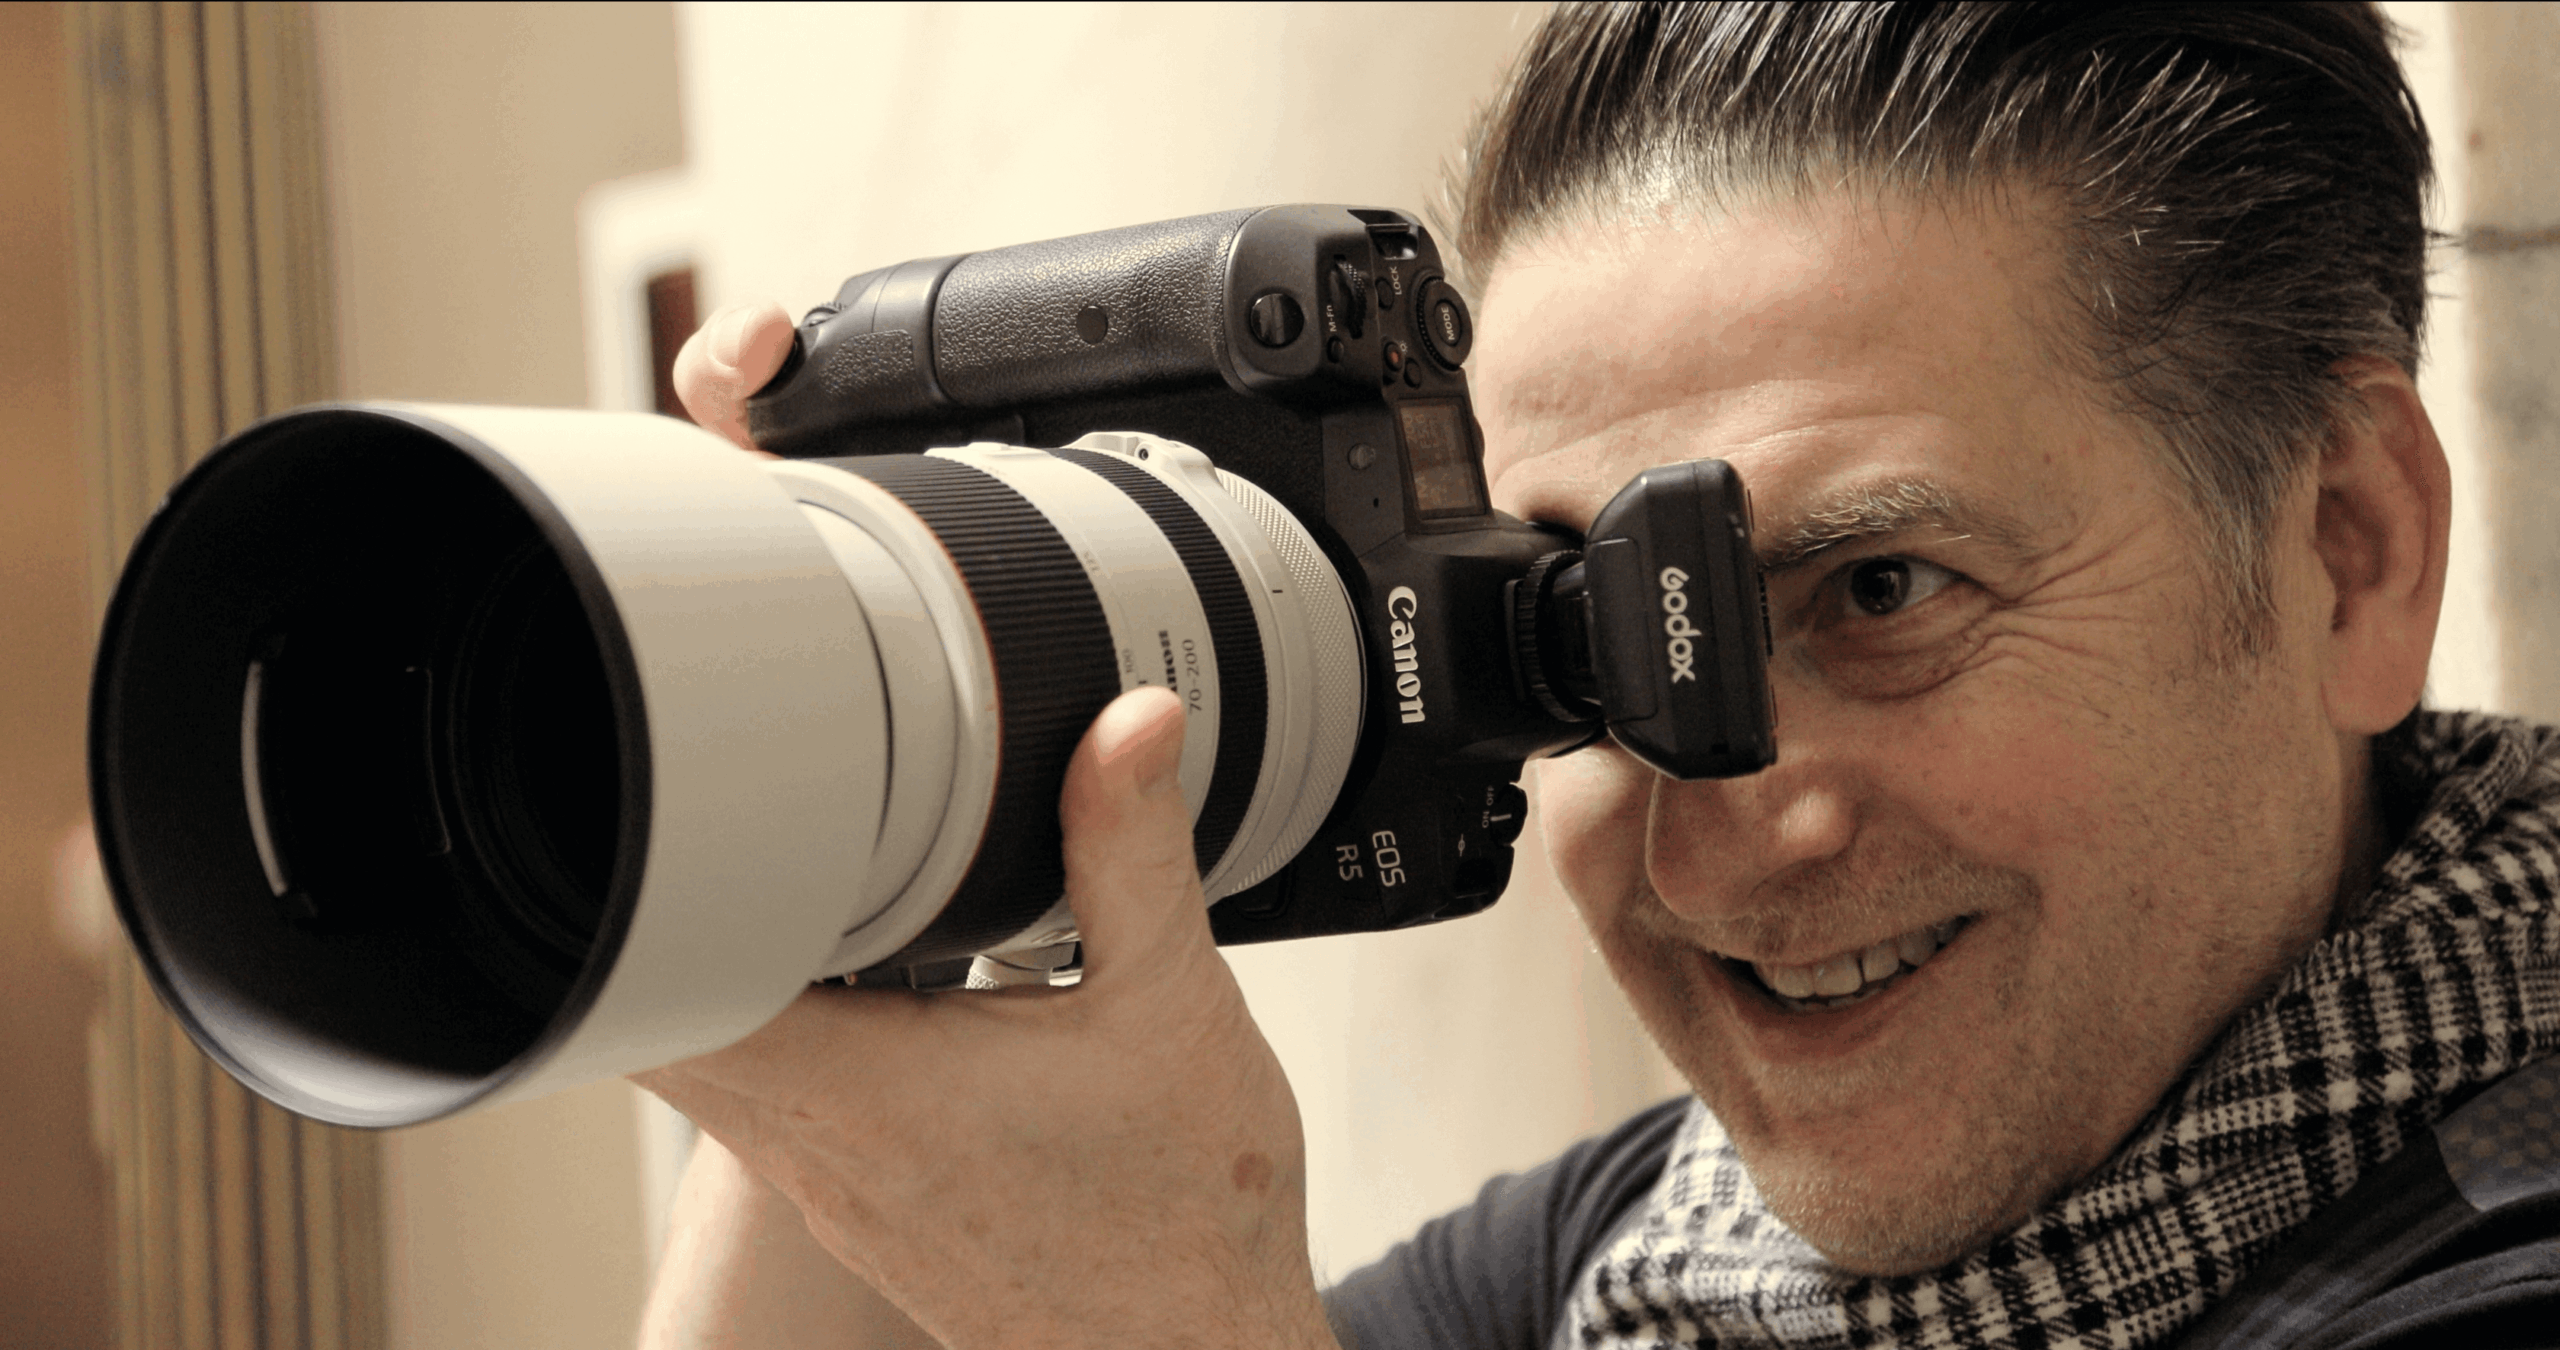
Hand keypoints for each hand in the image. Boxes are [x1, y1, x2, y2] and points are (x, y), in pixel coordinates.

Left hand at [635, 307, 1337, 1349]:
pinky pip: (773, 1109)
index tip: (648, 823)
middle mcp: (825, 1156)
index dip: (635, 907)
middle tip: (709, 817)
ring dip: (728, 975)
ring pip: (714, 1069)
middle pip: (664, 1025)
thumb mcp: (1176, 1006)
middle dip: (671, 916)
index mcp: (874, 1096)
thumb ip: (1133, 851)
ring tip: (786, 883)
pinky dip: (785, 1034)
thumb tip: (1127, 724)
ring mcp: (833, 1193)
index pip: (673, 999)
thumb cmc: (1185, 1219)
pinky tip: (867, 986)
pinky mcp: (863, 1211)